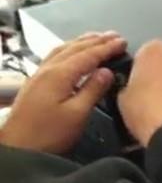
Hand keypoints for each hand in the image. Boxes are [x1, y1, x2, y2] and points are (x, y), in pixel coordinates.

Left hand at [0, 32, 126, 152]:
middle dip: (96, 41)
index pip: (88, 56)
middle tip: (114, 35)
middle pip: (75, 48)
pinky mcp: (35, 83)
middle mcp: (48, 69)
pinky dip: (69, 50)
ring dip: (81, 42)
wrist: (17, 147)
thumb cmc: (49, 134)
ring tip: (96, 38)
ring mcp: (39, 74)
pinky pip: (55, 56)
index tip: (123, 42)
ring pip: (62, 50)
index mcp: (60, 75)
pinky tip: (71, 53)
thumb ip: (93, 90)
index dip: (106, 48)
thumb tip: (106, 72)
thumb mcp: (77, 114)